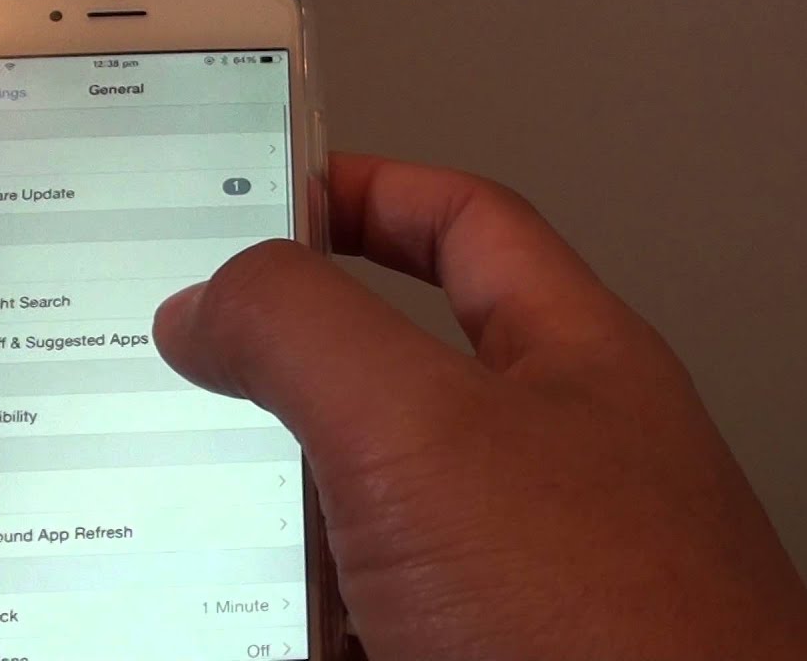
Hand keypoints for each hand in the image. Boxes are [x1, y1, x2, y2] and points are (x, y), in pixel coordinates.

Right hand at [155, 154, 806, 660]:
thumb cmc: (619, 632)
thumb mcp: (426, 434)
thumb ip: (308, 332)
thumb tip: (211, 296)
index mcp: (567, 361)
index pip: (462, 224)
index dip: (365, 191)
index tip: (266, 195)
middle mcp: (546, 459)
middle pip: (389, 374)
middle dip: (283, 375)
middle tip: (187, 370)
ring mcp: (513, 568)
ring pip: (359, 510)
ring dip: (277, 513)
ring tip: (191, 510)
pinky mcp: (474, 649)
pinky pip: (364, 608)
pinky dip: (301, 611)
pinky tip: (255, 616)